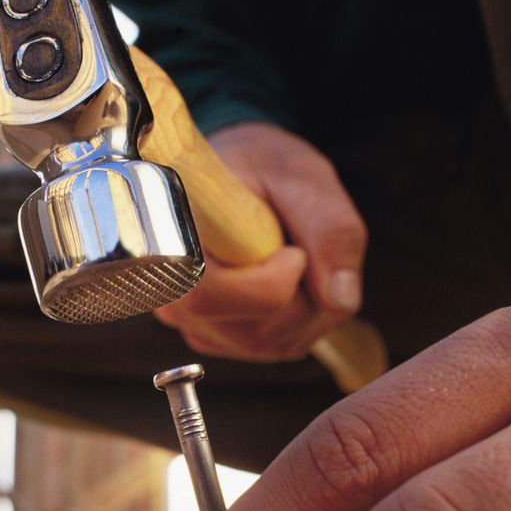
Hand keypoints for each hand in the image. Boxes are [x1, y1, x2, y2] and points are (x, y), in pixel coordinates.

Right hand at [154, 122, 366, 361]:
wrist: (239, 175)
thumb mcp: (302, 175)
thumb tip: (340, 300)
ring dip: (310, 303)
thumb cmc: (259, 166)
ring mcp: (198, 325)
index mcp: (170, 243)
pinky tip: (291, 277)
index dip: (266, 281)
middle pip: (255, 331)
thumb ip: (328, 229)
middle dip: (304, 294)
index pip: (208, 295)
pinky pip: (281, 345)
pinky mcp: (223, 339)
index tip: (292, 248)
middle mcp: (174, 297)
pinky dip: (305, 316)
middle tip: (302, 243)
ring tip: (296, 253)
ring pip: (274, 342)